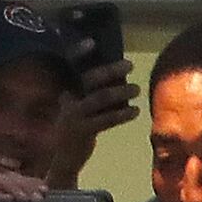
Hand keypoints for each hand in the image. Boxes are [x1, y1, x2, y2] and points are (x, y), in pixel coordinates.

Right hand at [43, 59, 139, 188]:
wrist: (64, 159)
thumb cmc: (77, 127)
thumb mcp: (79, 107)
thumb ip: (92, 92)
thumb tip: (118, 76)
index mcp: (66, 89)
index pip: (69, 66)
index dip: (78, 52)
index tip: (92, 42)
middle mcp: (67, 99)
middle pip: (89, 79)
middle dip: (110, 70)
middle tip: (129, 65)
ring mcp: (73, 115)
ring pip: (100, 98)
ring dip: (121, 92)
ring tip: (136, 89)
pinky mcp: (82, 131)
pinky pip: (106, 119)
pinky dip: (122, 114)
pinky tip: (135, 111)